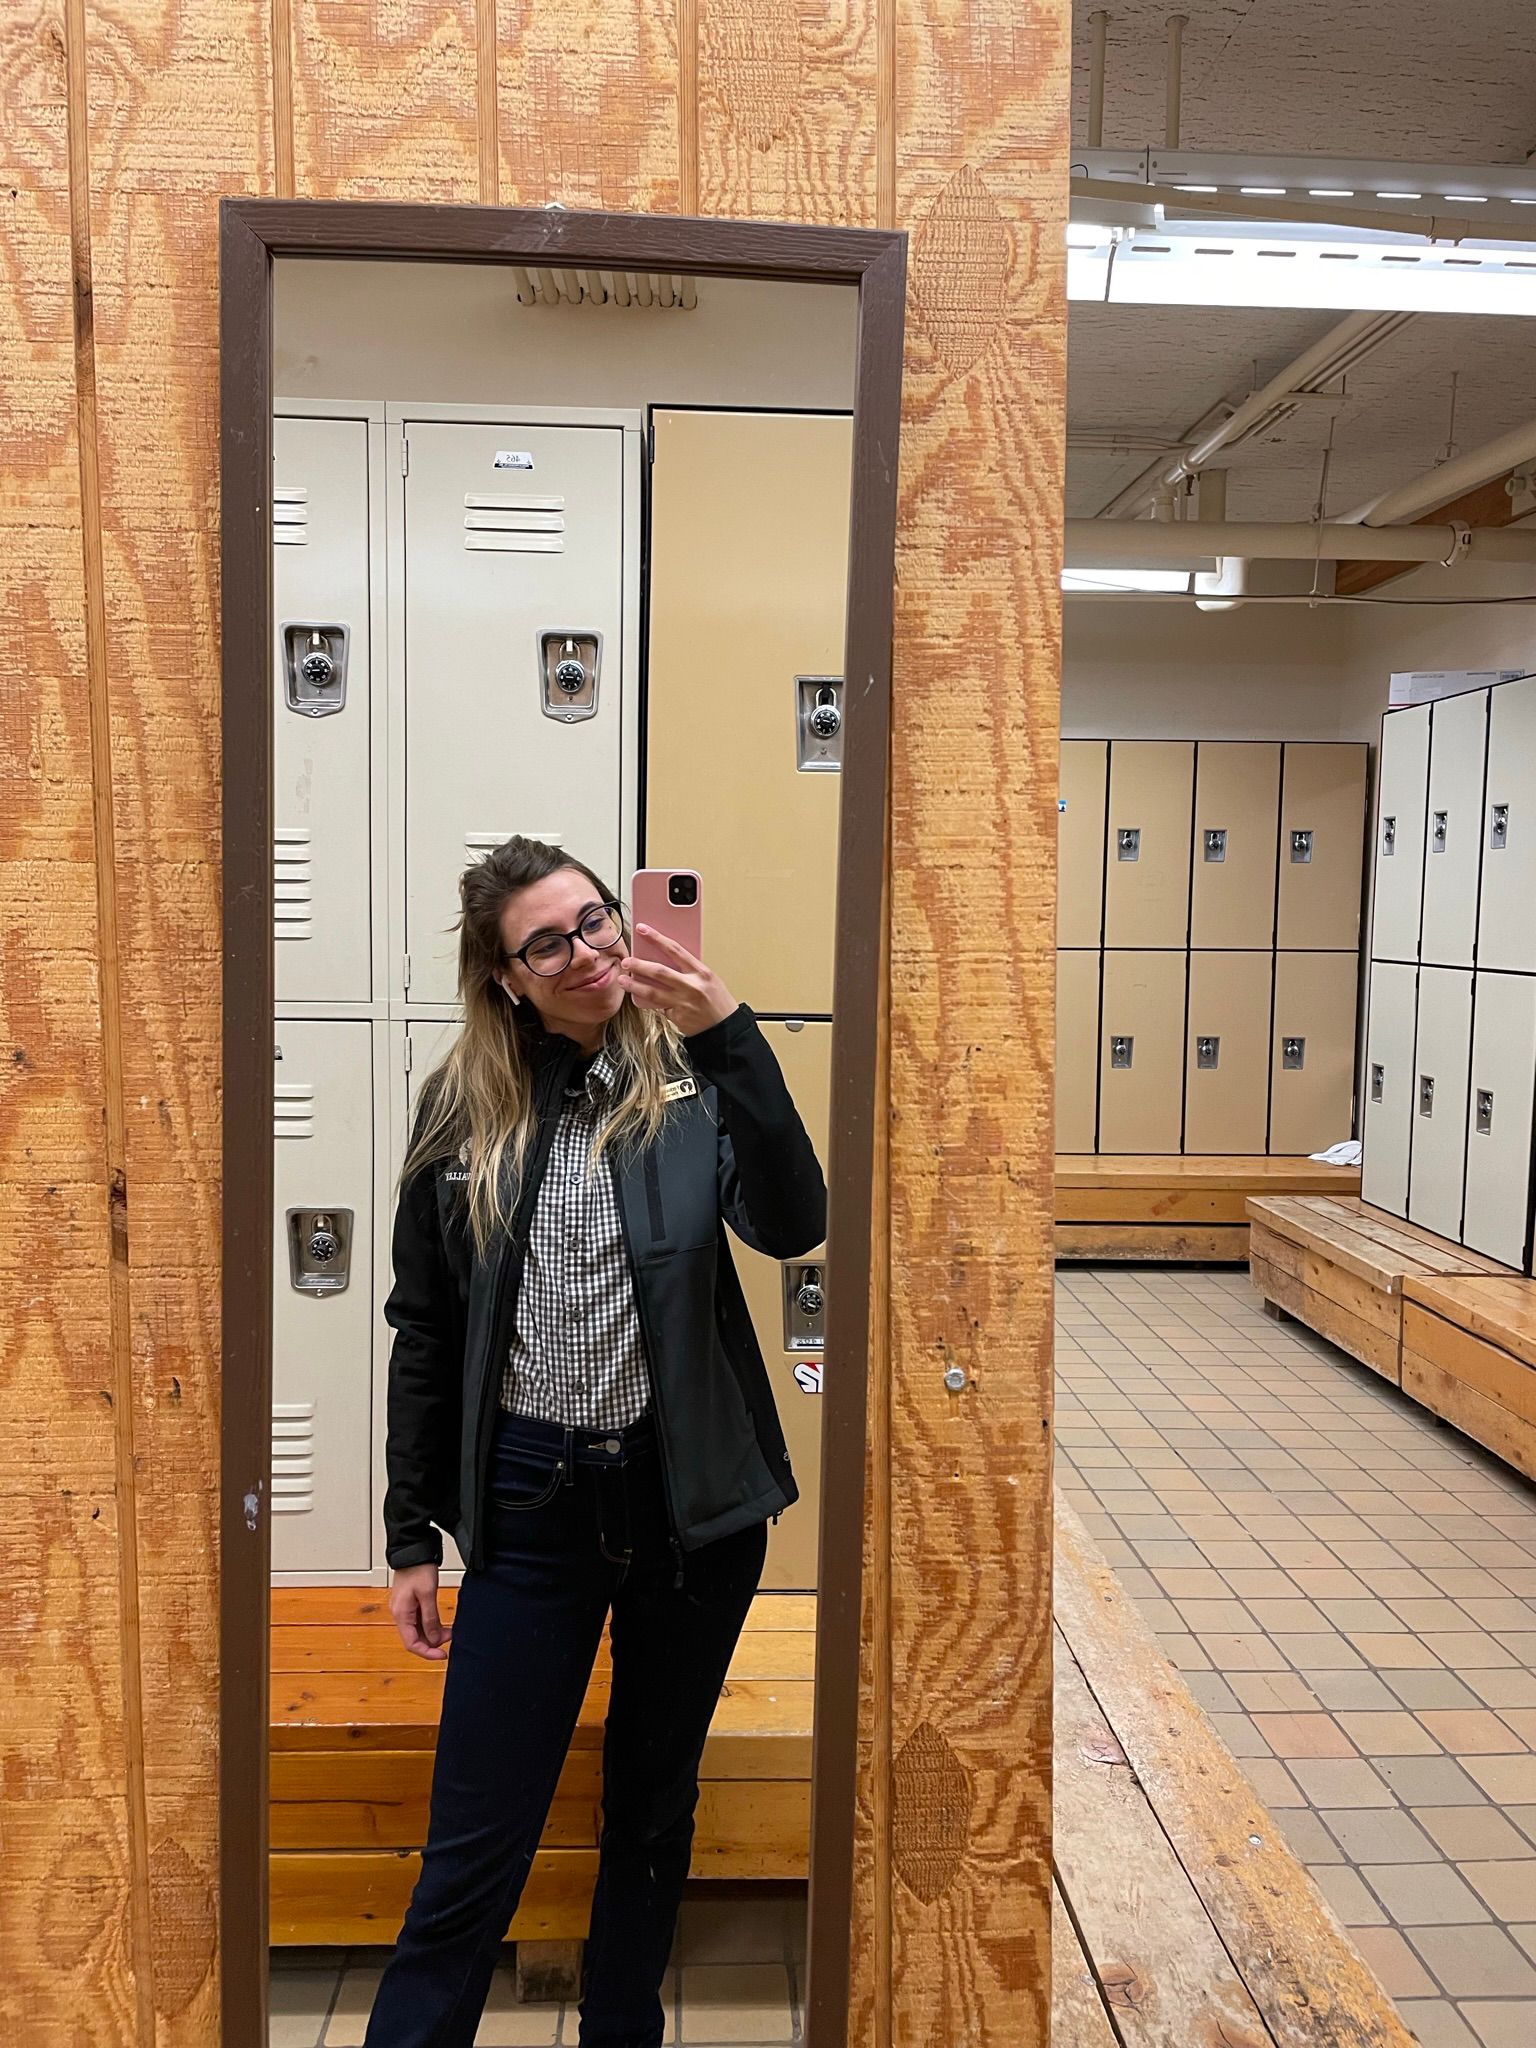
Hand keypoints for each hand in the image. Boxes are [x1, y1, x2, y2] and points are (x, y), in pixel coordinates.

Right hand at [389, 1564, 452, 1661]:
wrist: (413, 1550)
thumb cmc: (418, 1568)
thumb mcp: (428, 1594)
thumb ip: (430, 1619)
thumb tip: (433, 1639)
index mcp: (401, 1613)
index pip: (411, 1643)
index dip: (427, 1652)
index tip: (443, 1655)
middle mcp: (399, 1613)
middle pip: (414, 1638)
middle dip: (432, 1642)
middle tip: (450, 1638)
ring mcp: (403, 1608)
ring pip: (417, 1630)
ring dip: (433, 1634)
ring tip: (449, 1631)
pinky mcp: (409, 1603)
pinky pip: (418, 1620)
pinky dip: (430, 1624)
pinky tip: (440, 1623)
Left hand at [617, 927, 736, 1036]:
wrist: (726, 1028)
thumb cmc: (718, 1001)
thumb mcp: (708, 979)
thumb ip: (689, 970)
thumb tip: (664, 960)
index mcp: (701, 972)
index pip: (675, 950)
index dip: (657, 938)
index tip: (643, 929)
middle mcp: (691, 987)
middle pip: (659, 972)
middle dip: (639, 965)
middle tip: (626, 961)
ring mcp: (683, 1003)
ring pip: (652, 992)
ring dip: (635, 986)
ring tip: (623, 980)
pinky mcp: (676, 1017)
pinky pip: (658, 1007)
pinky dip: (650, 1002)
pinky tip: (640, 997)